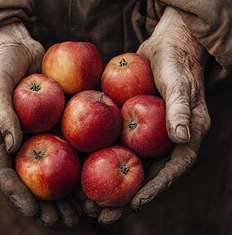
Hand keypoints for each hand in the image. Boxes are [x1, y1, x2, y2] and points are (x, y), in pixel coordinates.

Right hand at [0, 22, 81, 226]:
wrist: (19, 48)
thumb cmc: (2, 66)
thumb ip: (1, 113)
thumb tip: (11, 145)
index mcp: (0, 139)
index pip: (8, 174)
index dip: (21, 196)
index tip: (38, 214)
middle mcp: (22, 142)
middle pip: (35, 181)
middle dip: (50, 204)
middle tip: (68, 221)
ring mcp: (41, 136)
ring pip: (55, 171)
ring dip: (69, 193)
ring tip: (85, 213)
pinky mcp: (58, 125)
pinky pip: (70, 148)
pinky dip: (82, 165)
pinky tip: (96, 179)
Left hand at [84, 7, 210, 223]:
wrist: (164, 48)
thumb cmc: (175, 62)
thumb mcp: (179, 81)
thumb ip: (181, 107)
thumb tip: (181, 136)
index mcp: (183, 137)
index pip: (171, 170)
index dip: (153, 189)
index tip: (132, 205)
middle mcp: (163, 142)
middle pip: (144, 176)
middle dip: (123, 199)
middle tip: (99, 216)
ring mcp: (145, 136)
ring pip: (126, 167)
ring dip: (107, 186)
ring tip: (85, 204)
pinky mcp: (130, 127)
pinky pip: (114, 147)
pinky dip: (99, 161)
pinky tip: (79, 171)